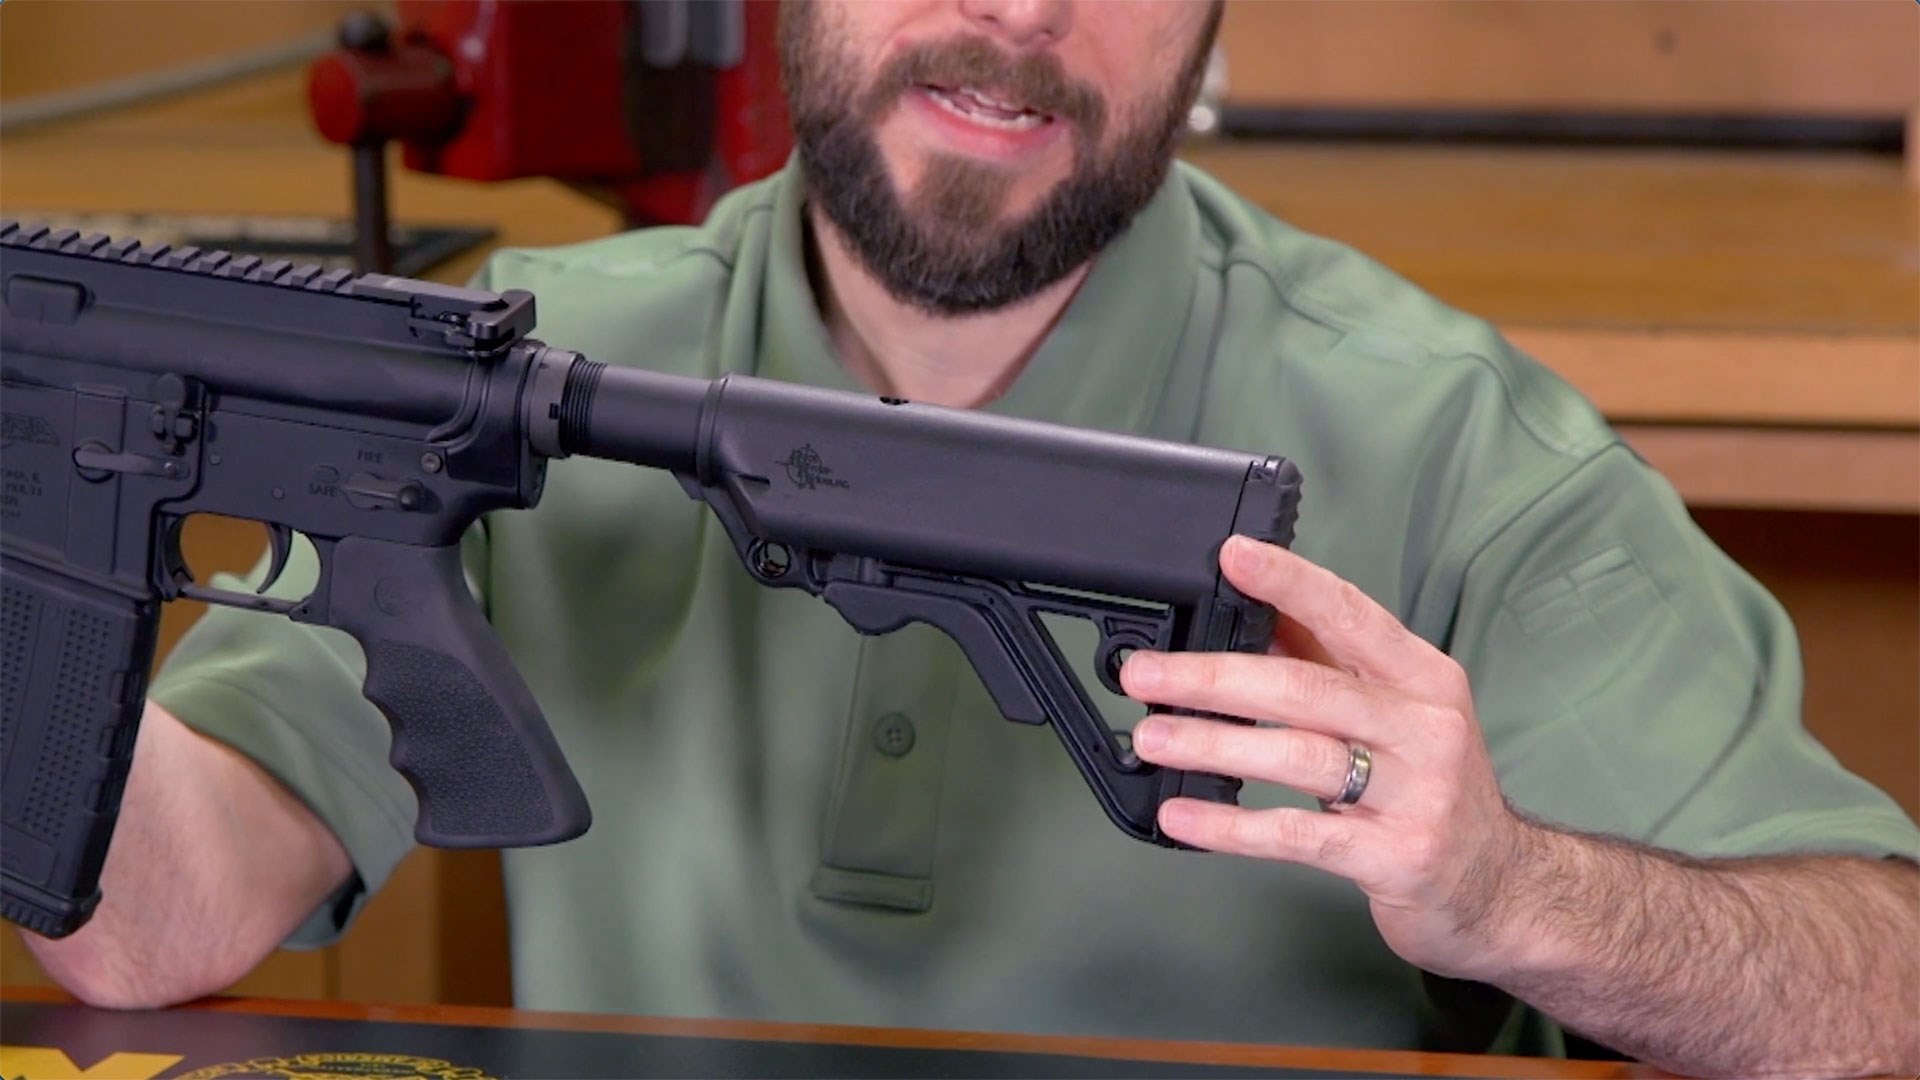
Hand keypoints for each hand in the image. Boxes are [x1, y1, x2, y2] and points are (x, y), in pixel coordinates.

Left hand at [1121, 535, 1544, 980]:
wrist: (1502, 888)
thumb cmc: (1433, 788)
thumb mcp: (1398, 713)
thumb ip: (1331, 664)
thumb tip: (1255, 612)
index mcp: (1423, 678)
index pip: (1350, 614)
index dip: (1289, 582)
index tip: (1232, 557)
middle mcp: (1424, 727)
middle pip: (1306, 687)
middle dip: (1214, 677)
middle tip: (1148, 674)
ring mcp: (1414, 794)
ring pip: (1298, 755)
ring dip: (1212, 744)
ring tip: (1152, 737)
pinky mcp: (1394, 856)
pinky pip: (1298, 834)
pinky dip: (1231, 825)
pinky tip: (1184, 815)